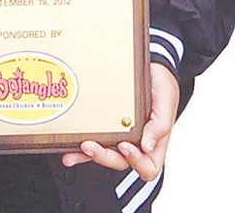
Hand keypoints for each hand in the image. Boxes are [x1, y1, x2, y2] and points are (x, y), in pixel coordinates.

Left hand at [61, 63, 179, 181]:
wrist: (152, 67)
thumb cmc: (162, 85)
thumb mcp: (166, 100)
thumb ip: (160, 124)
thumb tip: (146, 146)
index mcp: (154, 143)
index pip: (148, 167)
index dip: (136, 162)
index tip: (124, 145)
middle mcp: (136, 144)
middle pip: (121, 162)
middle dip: (104, 157)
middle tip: (90, 146)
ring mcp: (120, 136)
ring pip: (104, 153)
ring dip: (87, 155)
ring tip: (73, 151)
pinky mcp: (107, 126)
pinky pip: (94, 139)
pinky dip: (80, 146)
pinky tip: (69, 147)